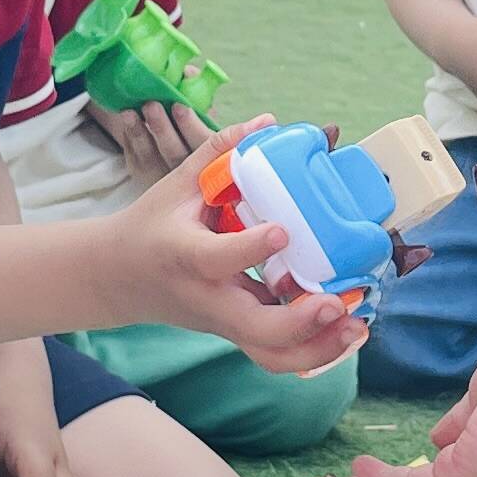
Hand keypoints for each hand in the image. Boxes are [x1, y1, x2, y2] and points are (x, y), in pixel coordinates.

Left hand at [83, 94, 206, 174]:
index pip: (204, 142)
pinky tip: (126, 120)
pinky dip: (129, 139)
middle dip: (162, 129)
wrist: (172, 147)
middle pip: (176, 153)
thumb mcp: (199, 110)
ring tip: (129, 112)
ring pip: (152, 158)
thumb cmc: (190, 125)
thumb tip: (188, 72)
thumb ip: (195, 91)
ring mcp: (165, 175)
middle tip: (151, 105)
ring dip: (139, 133)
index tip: (179, 105)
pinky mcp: (145, 174)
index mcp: (210, 150)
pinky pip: (136, 159)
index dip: (192, 125)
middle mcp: (189, 168)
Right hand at [116, 122, 370, 375]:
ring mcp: (224, 322)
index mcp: (186, 256)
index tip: (282, 231)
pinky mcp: (237, 332)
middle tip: (338, 303)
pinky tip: (347, 330)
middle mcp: (208, 298)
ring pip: (270, 354)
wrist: (120, 279)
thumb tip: (268, 122)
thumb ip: (220, 152)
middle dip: (300, 323)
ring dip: (317, 348)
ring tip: (356, 327)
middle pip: (254, 329)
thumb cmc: (152, 227)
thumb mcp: (176, 185)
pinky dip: (314, 348)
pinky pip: (276, 352)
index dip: (250, 248)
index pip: (217, 259)